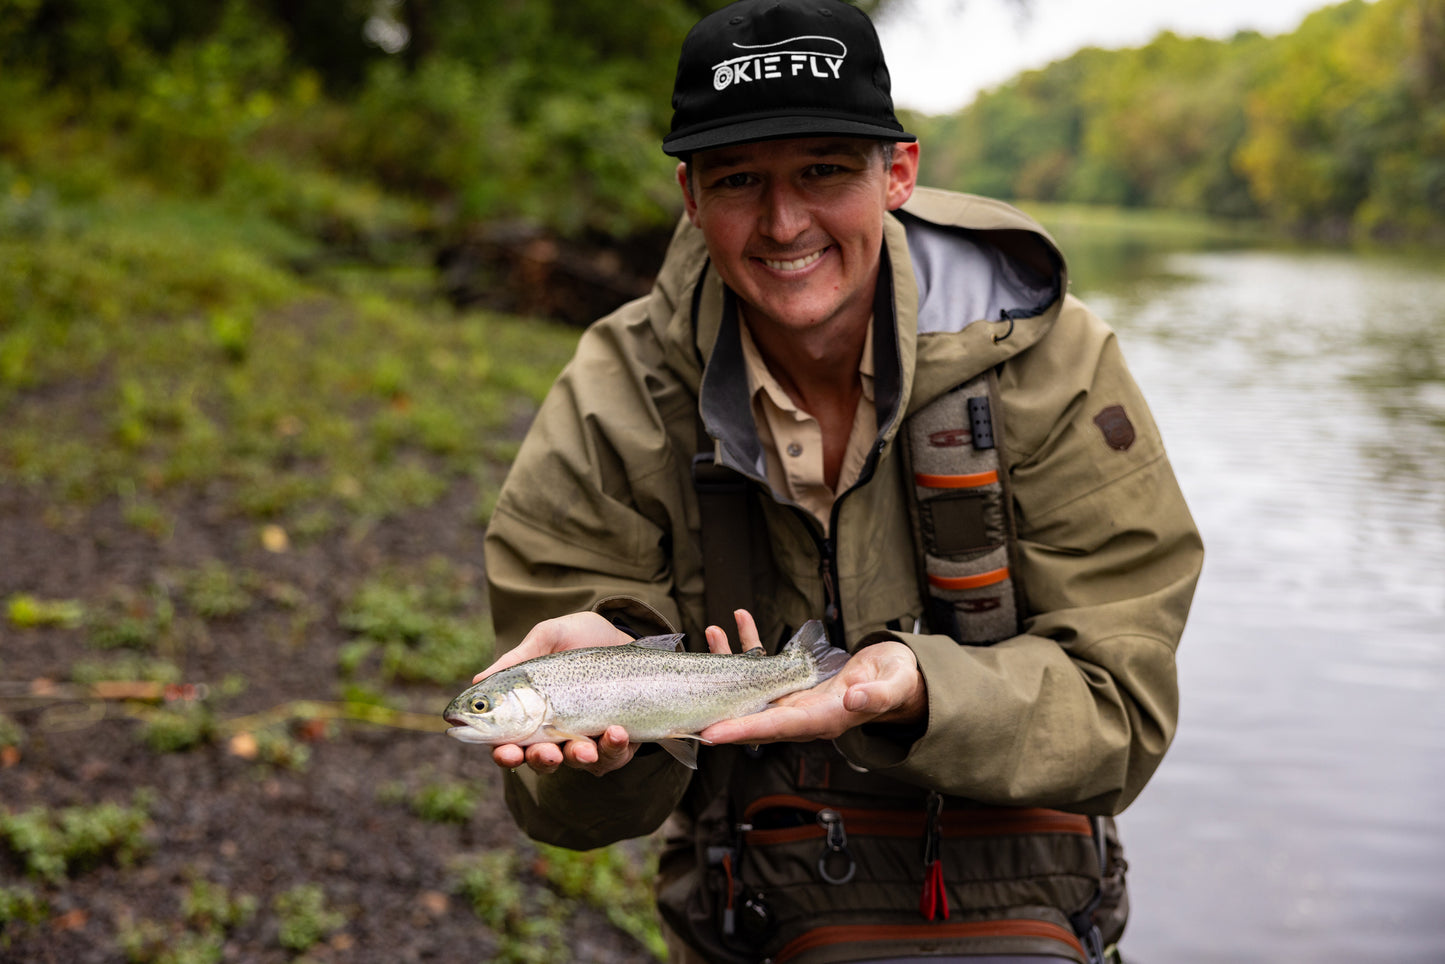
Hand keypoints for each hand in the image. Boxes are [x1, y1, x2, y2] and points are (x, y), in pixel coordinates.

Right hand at [486, 610, 736, 776]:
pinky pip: (613, 757)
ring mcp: (585, 739)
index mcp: (528, 714)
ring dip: (578, 758)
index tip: (505, 751)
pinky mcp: (615, 741)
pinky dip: (613, 748)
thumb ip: (517, 659)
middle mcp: (553, 733)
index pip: (508, 743)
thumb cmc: (579, 636)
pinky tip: (617, 730)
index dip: (503, 753)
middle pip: (539, 760)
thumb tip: (477, 681)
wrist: (625, 632)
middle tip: (545, 753)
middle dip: (540, 760)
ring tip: (586, 748)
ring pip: (576, 763)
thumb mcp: (548, 637)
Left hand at [698, 636, 926, 745]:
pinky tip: (739, 619)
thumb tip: (853, 698)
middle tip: (685, 697)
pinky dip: (750, 643)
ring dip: (729, 660)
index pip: (775, 729)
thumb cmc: (897, 683)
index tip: (710, 735)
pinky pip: (765, 662)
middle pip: (752, 712)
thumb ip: (875, 695)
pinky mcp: (795, 679)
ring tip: (711, 632)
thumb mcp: (892, 687)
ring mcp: (795, 697)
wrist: (899, 676)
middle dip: (718, 703)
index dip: (742, 731)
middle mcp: (801, 713)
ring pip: (752, 684)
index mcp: (822, 720)